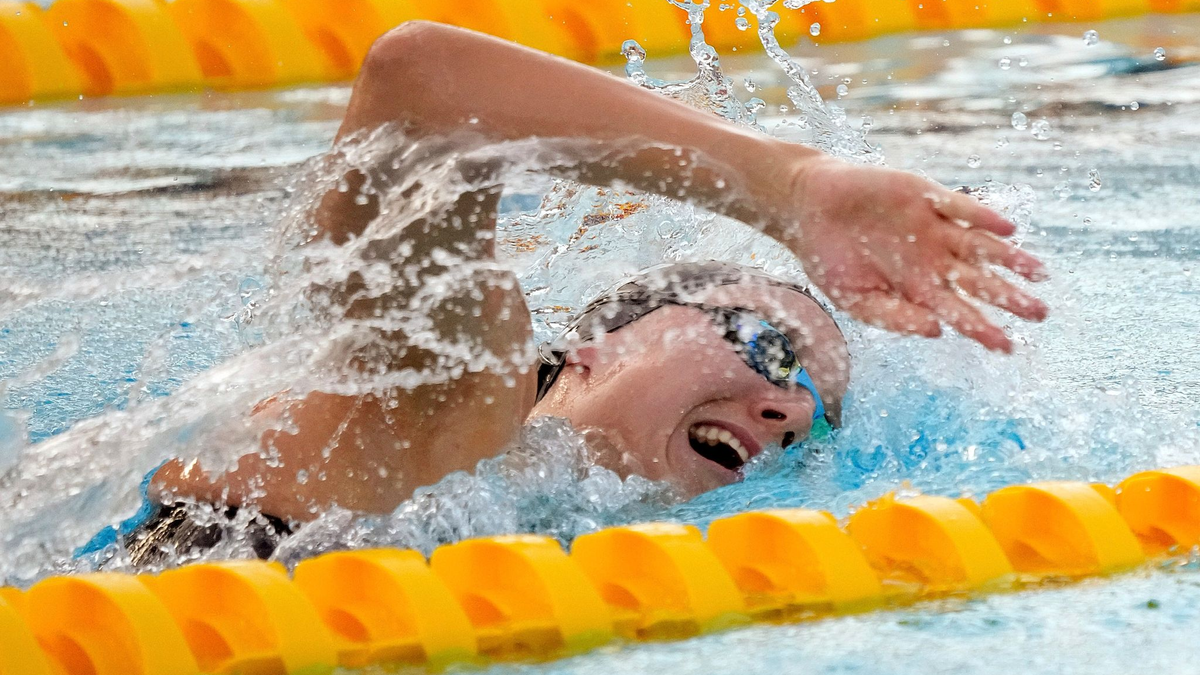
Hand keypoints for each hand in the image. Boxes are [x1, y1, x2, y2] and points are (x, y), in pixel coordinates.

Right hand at [779, 155, 1046, 352]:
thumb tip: (937, 330)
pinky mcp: (925, 197)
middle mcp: (932, 260)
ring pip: (980, 245)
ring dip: (1009, 259)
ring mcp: (932, 228)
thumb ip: (894, 317)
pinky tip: (1007, 229)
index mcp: (917, 289)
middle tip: (1039, 314)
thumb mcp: (855, 299)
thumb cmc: (828, 258)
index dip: (983, 330)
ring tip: (1038, 272)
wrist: (808, 208)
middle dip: (1009, 298)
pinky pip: (960, 208)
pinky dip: (982, 217)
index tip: (1007, 347)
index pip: (959, 313)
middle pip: (979, 281)